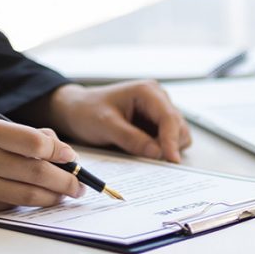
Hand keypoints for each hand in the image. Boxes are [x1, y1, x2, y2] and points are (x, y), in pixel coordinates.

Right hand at [0, 120, 86, 213]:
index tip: (71, 157)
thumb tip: (62, 151)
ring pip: (27, 195)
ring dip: (53, 197)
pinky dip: (27, 203)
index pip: (35, 143)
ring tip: (66, 195)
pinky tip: (37, 199)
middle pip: (37, 173)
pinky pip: (9, 206)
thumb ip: (24, 136)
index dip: (60, 152)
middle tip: (80, 185)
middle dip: (66, 181)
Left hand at [41, 81, 192, 162]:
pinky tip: (143, 153)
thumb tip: (157, 153)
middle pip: (179, 128)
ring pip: (177, 136)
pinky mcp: (154, 125)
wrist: (74, 111)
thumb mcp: (105, 125)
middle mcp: (158, 100)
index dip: (172, 141)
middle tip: (151, 161)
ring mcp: (157, 113)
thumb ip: (131, 138)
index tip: (171, 160)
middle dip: (170, 146)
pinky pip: (167, 141)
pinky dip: (160, 150)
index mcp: (147, 92)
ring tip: (141, 154)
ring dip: (166, 149)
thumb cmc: (86, 111)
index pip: (170, 118)